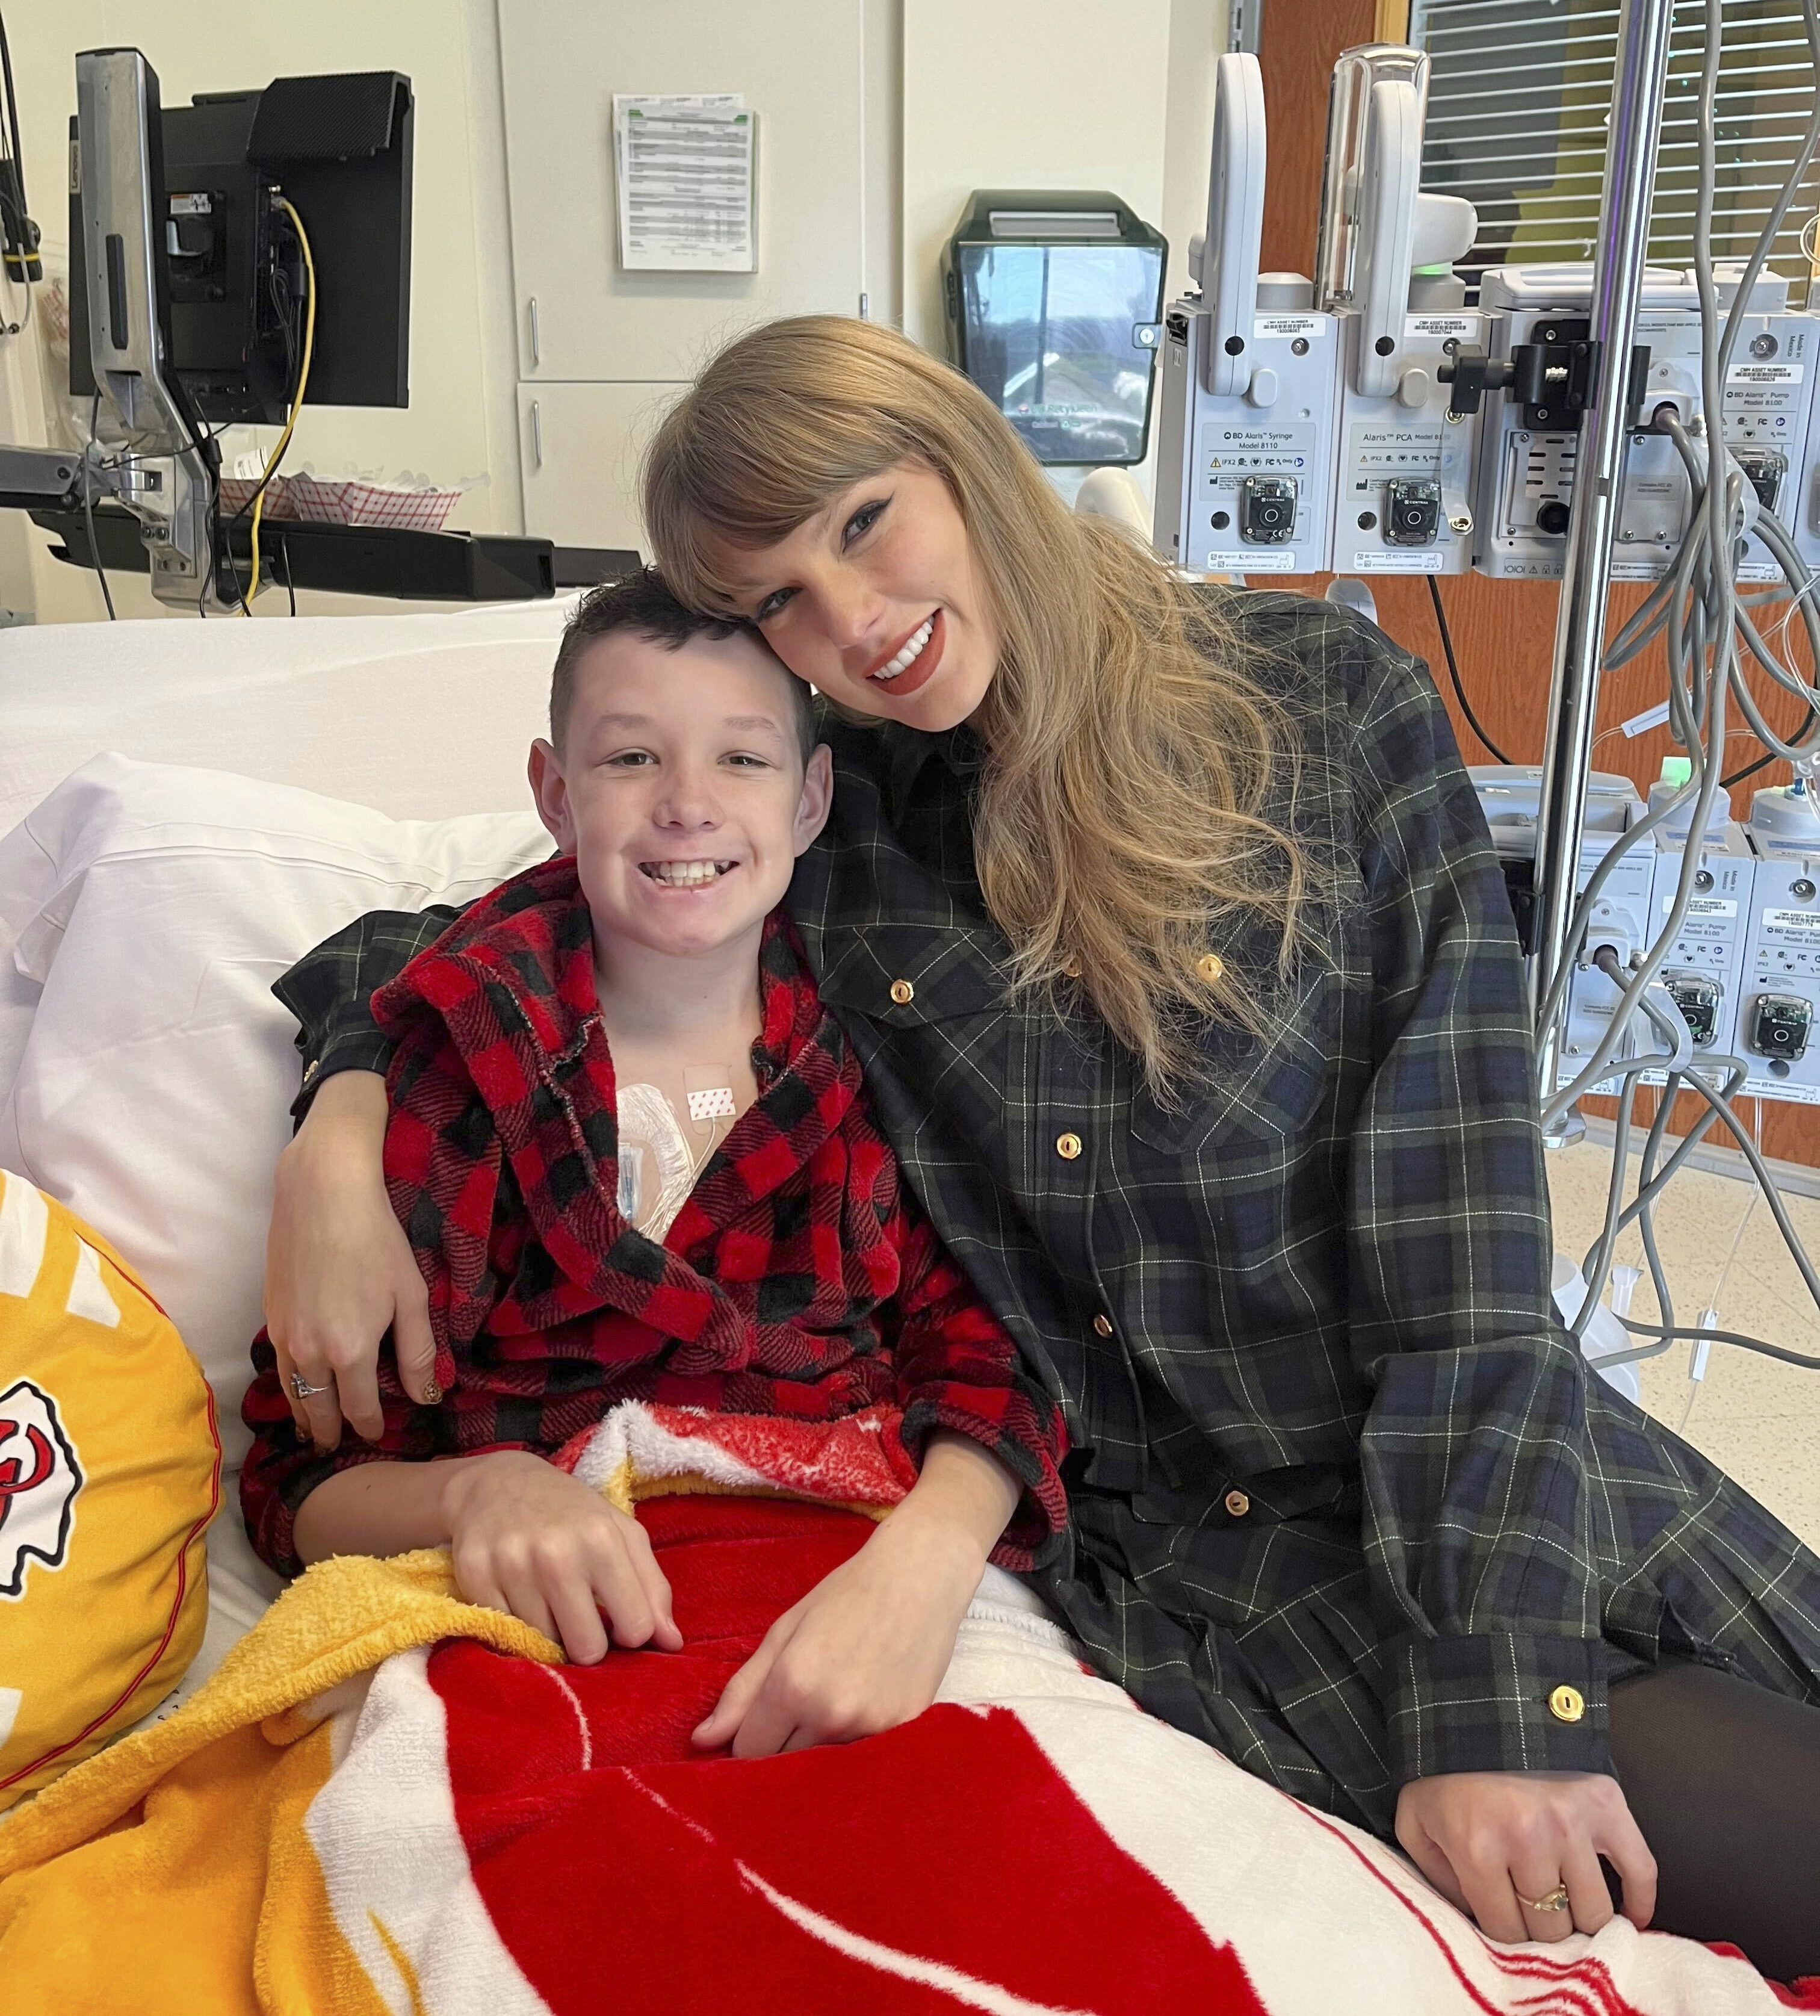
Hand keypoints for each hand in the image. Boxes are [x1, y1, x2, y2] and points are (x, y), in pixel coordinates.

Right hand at [264, 1070, 437, 1449]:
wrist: (323, 1195)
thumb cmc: (376, 1240)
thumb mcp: (410, 1296)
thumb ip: (417, 1352)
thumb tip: (425, 1397)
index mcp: (350, 1351)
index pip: (359, 1410)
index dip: (369, 1427)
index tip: (376, 1437)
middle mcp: (310, 1352)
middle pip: (318, 1411)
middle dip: (329, 1433)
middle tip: (336, 1448)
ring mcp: (285, 1334)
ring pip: (291, 1393)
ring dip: (305, 1414)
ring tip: (315, 1429)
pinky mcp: (269, 1314)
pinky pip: (279, 1366)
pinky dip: (288, 1386)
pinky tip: (298, 1386)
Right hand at [442, 1451, 683, 1664]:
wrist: (497, 1484)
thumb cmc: (571, 1514)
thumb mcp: (622, 1535)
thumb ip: (653, 1589)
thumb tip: (673, 1645)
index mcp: (603, 1541)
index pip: (635, 1628)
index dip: (630, 1634)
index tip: (618, 1621)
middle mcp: (557, 1554)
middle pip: (587, 1649)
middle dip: (588, 1643)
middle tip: (579, 1618)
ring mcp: (512, 1566)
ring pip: (545, 1646)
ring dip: (549, 1633)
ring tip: (545, 1600)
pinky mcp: (474, 1577)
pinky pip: (505, 1636)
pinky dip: (515, 1627)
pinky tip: (517, 1598)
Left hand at [692, 1493, 987, 1757]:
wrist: (920, 1576)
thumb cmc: (847, 1595)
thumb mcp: (784, 1632)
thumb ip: (741, 1691)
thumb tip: (702, 1741)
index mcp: (792, 1686)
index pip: (749, 1752)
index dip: (748, 1740)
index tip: (759, 1723)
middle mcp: (830, 1715)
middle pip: (784, 1766)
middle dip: (781, 1747)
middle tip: (796, 1712)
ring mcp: (871, 1727)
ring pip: (824, 1766)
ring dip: (818, 1749)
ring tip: (833, 1702)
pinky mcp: (905, 1729)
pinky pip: (863, 1757)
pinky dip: (855, 1743)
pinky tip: (863, 1704)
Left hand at [1395, 1770, 1657, 1943]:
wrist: (1479, 1707)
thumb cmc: (1444, 1771)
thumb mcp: (1415, 1822)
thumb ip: (1436, 1878)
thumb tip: (1476, 1921)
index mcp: (1478, 1848)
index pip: (1507, 1931)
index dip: (1506, 1935)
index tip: (1506, 1922)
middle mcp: (1529, 1840)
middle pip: (1552, 1928)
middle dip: (1541, 1929)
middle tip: (1535, 1914)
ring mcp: (1572, 1822)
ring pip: (1594, 1911)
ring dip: (1582, 1919)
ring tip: (1570, 1911)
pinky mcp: (1606, 1804)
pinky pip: (1640, 1869)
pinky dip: (1641, 1901)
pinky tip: (1630, 1915)